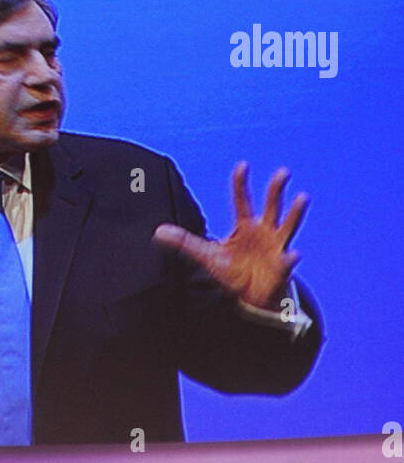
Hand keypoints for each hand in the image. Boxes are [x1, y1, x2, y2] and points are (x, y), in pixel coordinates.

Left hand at [153, 163, 308, 310]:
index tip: (242, 166)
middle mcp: (263, 230)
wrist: (250, 296)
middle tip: (282, 172)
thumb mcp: (207, 256)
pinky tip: (293, 255)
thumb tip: (158, 232)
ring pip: (288, 225)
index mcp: (244, 225)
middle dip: (276, 189)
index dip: (241, 184)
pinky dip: (291, 259)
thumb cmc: (231, 271)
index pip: (242, 200)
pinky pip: (287, 262)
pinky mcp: (282, 266)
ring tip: (303, 197)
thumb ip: (185, 242)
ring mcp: (276, 246)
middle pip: (271, 205)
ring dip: (295, 212)